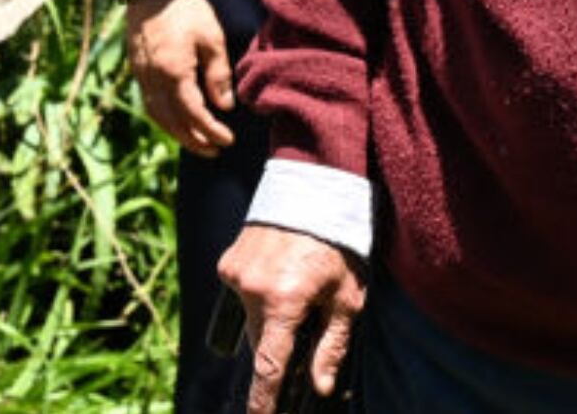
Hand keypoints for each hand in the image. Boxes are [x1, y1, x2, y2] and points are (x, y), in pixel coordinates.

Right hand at [126, 0, 235, 155]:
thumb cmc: (186, 10)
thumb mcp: (211, 37)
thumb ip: (217, 74)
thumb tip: (225, 106)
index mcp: (173, 73)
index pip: (192, 114)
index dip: (210, 130)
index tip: (227, 140)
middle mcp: (153, 81)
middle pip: (172, 122)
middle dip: (194, 140)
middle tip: (214, 151)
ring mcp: (141, 77)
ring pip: (158, 116)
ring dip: (177, 133)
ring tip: (198, 143)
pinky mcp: (137, 71)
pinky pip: (150, 104)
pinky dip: (164, 119)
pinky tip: (176, 121)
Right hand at [219, 224, 365, 413]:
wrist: (317, 184)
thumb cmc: (342, 240)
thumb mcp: (349, 294)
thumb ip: (332, 343)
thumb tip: (320, 386)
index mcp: (285, 301)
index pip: (268, 368)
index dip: (263, 402)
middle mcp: (252, 290)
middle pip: (261, 342)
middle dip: (279, 347)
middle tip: (304, 329)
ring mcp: (235, 275)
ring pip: (250, 318)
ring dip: (270, 318)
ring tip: (300, 287)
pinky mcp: (228, 261)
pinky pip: (242, 292)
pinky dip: (260, 293)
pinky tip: (283, 272)